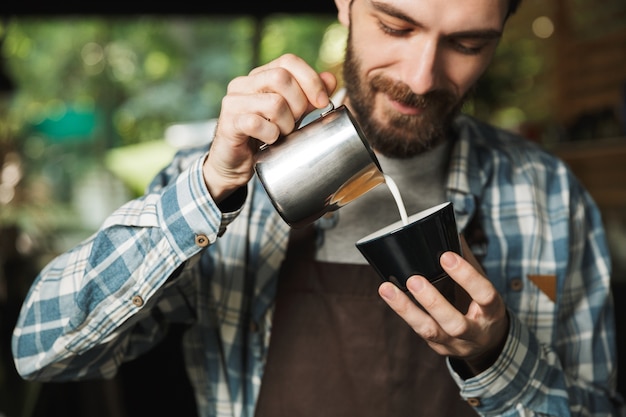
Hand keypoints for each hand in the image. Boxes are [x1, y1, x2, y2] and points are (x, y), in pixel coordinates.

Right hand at [203, 53, 336, 201]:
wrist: (235, 164)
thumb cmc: (264, 136)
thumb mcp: (291, 114)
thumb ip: (309, 97)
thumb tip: (330, 79)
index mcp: (259, 76)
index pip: (288, 61)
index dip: (310, 79)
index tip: (323, 102)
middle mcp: (243, 84)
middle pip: (281, 78)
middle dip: (298, 104)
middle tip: (296, 123)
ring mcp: (233, 102)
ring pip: (273, 102)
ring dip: (286, 124)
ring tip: (282, 135)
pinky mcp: (229, 123)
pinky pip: (256, 124)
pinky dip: (270, 135)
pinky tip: (270, 141)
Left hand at [378, 244, 508, 375]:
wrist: (489, 342)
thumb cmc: (482, 304)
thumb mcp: (483, 285)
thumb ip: (467, 260)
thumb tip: (448, 229)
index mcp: (492, 312)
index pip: (484, 295)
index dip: (466, 276)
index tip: (446, 256)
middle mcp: (476, 332)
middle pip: (455, 323)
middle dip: (433, 302)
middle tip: (413, 279)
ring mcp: (456, 344)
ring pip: (430, 331)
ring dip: (406, 310)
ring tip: (387, 289)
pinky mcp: (439, 348)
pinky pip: (418, 331)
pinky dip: (403, 312)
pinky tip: (389, 295)